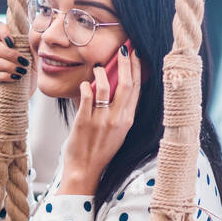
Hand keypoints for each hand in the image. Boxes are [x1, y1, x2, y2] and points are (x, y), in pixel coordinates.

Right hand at [0, 21, 35, 105]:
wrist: (19, 100)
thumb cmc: (25, 79)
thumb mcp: (33, 62)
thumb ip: (33, 48)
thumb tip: (37, 36)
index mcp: (3, 44)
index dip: (3, 31)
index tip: (13, 41)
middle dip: (11, 54)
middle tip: (24, 62)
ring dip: (9, 66)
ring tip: (21, 72)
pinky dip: (4, 76)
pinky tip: (14, 79)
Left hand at [59, 43, 141, 194]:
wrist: (85, 171)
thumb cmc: (99, 151)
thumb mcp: (117, 131)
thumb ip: (118, 110)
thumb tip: (115, 86)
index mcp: (128, 120)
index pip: (137, 89)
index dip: (137, 69)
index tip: (135, 54)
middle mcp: (117, 119)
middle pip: (126, 84)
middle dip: (125, 63)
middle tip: (122, 49)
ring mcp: (101, 120)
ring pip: (106, 88)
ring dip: (102, 73)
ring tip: (98, 67)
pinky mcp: (84, 122)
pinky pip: (87, 97)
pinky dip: (86, 86)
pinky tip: (85, 83)